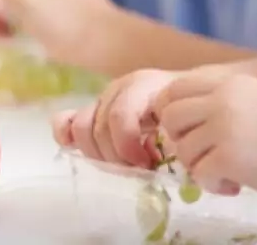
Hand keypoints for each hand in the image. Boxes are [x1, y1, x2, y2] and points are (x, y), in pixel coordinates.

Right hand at [52, 68, 179, 166]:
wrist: (189, 93)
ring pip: (81, 127)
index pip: (121, 116)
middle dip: (116, 157)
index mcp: (144, 86)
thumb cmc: (187, 111)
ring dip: (97, 154)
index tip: (146, 165)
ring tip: (121, 164)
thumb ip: (173, 135)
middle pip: (99, 128)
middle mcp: (119, 88)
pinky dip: (67, 136)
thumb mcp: (185, 119)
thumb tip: (158, 158)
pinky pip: (66, 120)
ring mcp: (103, 98)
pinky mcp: (92, 110)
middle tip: (137, 169)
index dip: (127, 147)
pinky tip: (77, 149)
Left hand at [54, 69, 256, 203]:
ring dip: (200, 166)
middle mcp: (224, 98)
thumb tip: (178, 121)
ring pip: (182, 148)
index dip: (175, 116)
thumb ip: (223, 105)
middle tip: (208, 157)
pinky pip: (198, 173)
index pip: (176, 90)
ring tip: (230, 172)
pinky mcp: (229, 155)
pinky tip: (237, 185)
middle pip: (171, 117)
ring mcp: (225, 125)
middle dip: (182, 142)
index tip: (193, 135)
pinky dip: (214, 184)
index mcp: (232, 83)